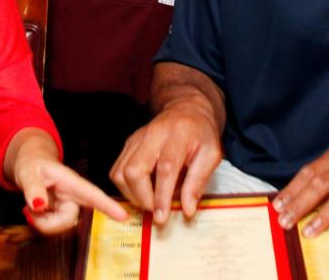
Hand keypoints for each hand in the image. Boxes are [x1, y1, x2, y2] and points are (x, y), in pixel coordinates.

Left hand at [16, 155, 127, 234]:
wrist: (31, 165)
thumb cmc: (32, 164)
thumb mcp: (27, 172)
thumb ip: (33, 188)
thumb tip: (39, 205)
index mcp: (70, 181)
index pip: (92, 193)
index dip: (108, 205)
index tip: (123, 216)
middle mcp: (73, 194)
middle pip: (70, 218)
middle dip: (48, 223)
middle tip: (29, 211)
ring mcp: (68, 205)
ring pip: (61, 226)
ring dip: (42, 223)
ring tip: (29, 208)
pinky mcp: (61, 213)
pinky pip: (53, 227)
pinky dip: (40, 223)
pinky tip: (33, 211)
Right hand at [110, 100, 221, 225]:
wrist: (186, 110)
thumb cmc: (201, 134)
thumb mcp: (211, 154)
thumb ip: (198, 181)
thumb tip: (187, 210)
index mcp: (178, 135)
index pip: (165, 168)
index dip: (162, 196)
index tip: (162, 218)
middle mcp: (153, 135)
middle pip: (134, 170)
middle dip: (142, 198)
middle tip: (156, 210)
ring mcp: (137, 138)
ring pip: (121, 172)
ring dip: (132, 195)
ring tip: (149, 202)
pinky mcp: (128, 144)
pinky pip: (116, 170)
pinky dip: (125, 187)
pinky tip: (141, 191)